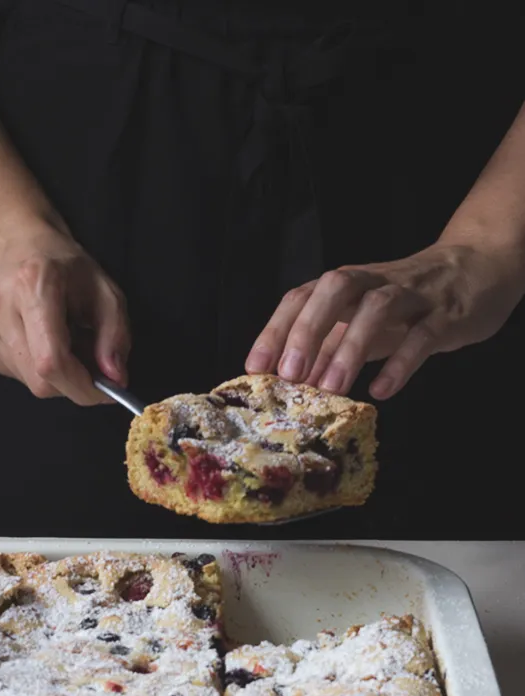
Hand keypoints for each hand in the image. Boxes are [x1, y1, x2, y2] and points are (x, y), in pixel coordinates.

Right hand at [0, 220, 129, 404]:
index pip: (51, 362)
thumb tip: (114, 378)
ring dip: (49, 371)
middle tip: (82, 358)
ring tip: (54, 338)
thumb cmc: (60, 264)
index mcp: (33, 284)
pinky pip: (7, 372)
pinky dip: (28, 365)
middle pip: (38, 379)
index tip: (102, 390)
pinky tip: (29, 336)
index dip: (81, 387)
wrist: (10, 240)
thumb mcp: (104, 290)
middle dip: (70, 381)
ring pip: (24, 380)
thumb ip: (116, 335)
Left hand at [245, 243, 524, 398]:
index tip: (254, 368)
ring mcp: (412, 294)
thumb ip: (327, 346)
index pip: (302, 296)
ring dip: (350, 348)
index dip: (275, 329)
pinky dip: (400, 363)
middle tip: (289, 375)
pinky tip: (382, 390)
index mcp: (346, 284)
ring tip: (331, 389)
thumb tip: (285, 381)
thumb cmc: (404, 305)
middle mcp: (374, 281)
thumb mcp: (359, 321)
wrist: (474, 271)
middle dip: (308, 329)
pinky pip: (422, 334)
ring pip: (378, 308)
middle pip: (336, 288)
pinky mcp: (445, 313)